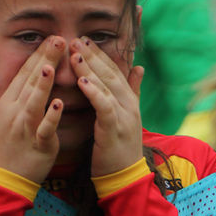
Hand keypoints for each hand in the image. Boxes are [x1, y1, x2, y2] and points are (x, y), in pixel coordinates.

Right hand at [0, 36, 65, 182]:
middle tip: (58, 39)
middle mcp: (14, 113)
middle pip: (31, 83)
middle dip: (45, 60)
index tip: (49, 38)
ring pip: (35, 102)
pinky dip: (51, 116)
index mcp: (5, 105)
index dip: (36, 56)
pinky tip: (58, 102)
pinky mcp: (39, 146)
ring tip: (51, 64)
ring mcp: (25, 129)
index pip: (22, 75)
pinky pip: (45, 129)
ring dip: (43, 83)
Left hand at [69, 37, 144, 176]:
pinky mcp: (115, 128)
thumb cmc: (119, 147)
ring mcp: (124, 115)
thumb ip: (133, 90)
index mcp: (129, 100)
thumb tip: (139, 67)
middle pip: (110, 73)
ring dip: (90, 68)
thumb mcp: (126, 116)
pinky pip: (104, 106)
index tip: (84, 39)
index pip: (115, 70)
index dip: (100, 54)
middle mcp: (129, 104)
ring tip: (75, 53)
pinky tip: (82, 80)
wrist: (125, 177)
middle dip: (93, 55)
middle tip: (76, 38)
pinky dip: (94, 91)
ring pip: (107, 85)